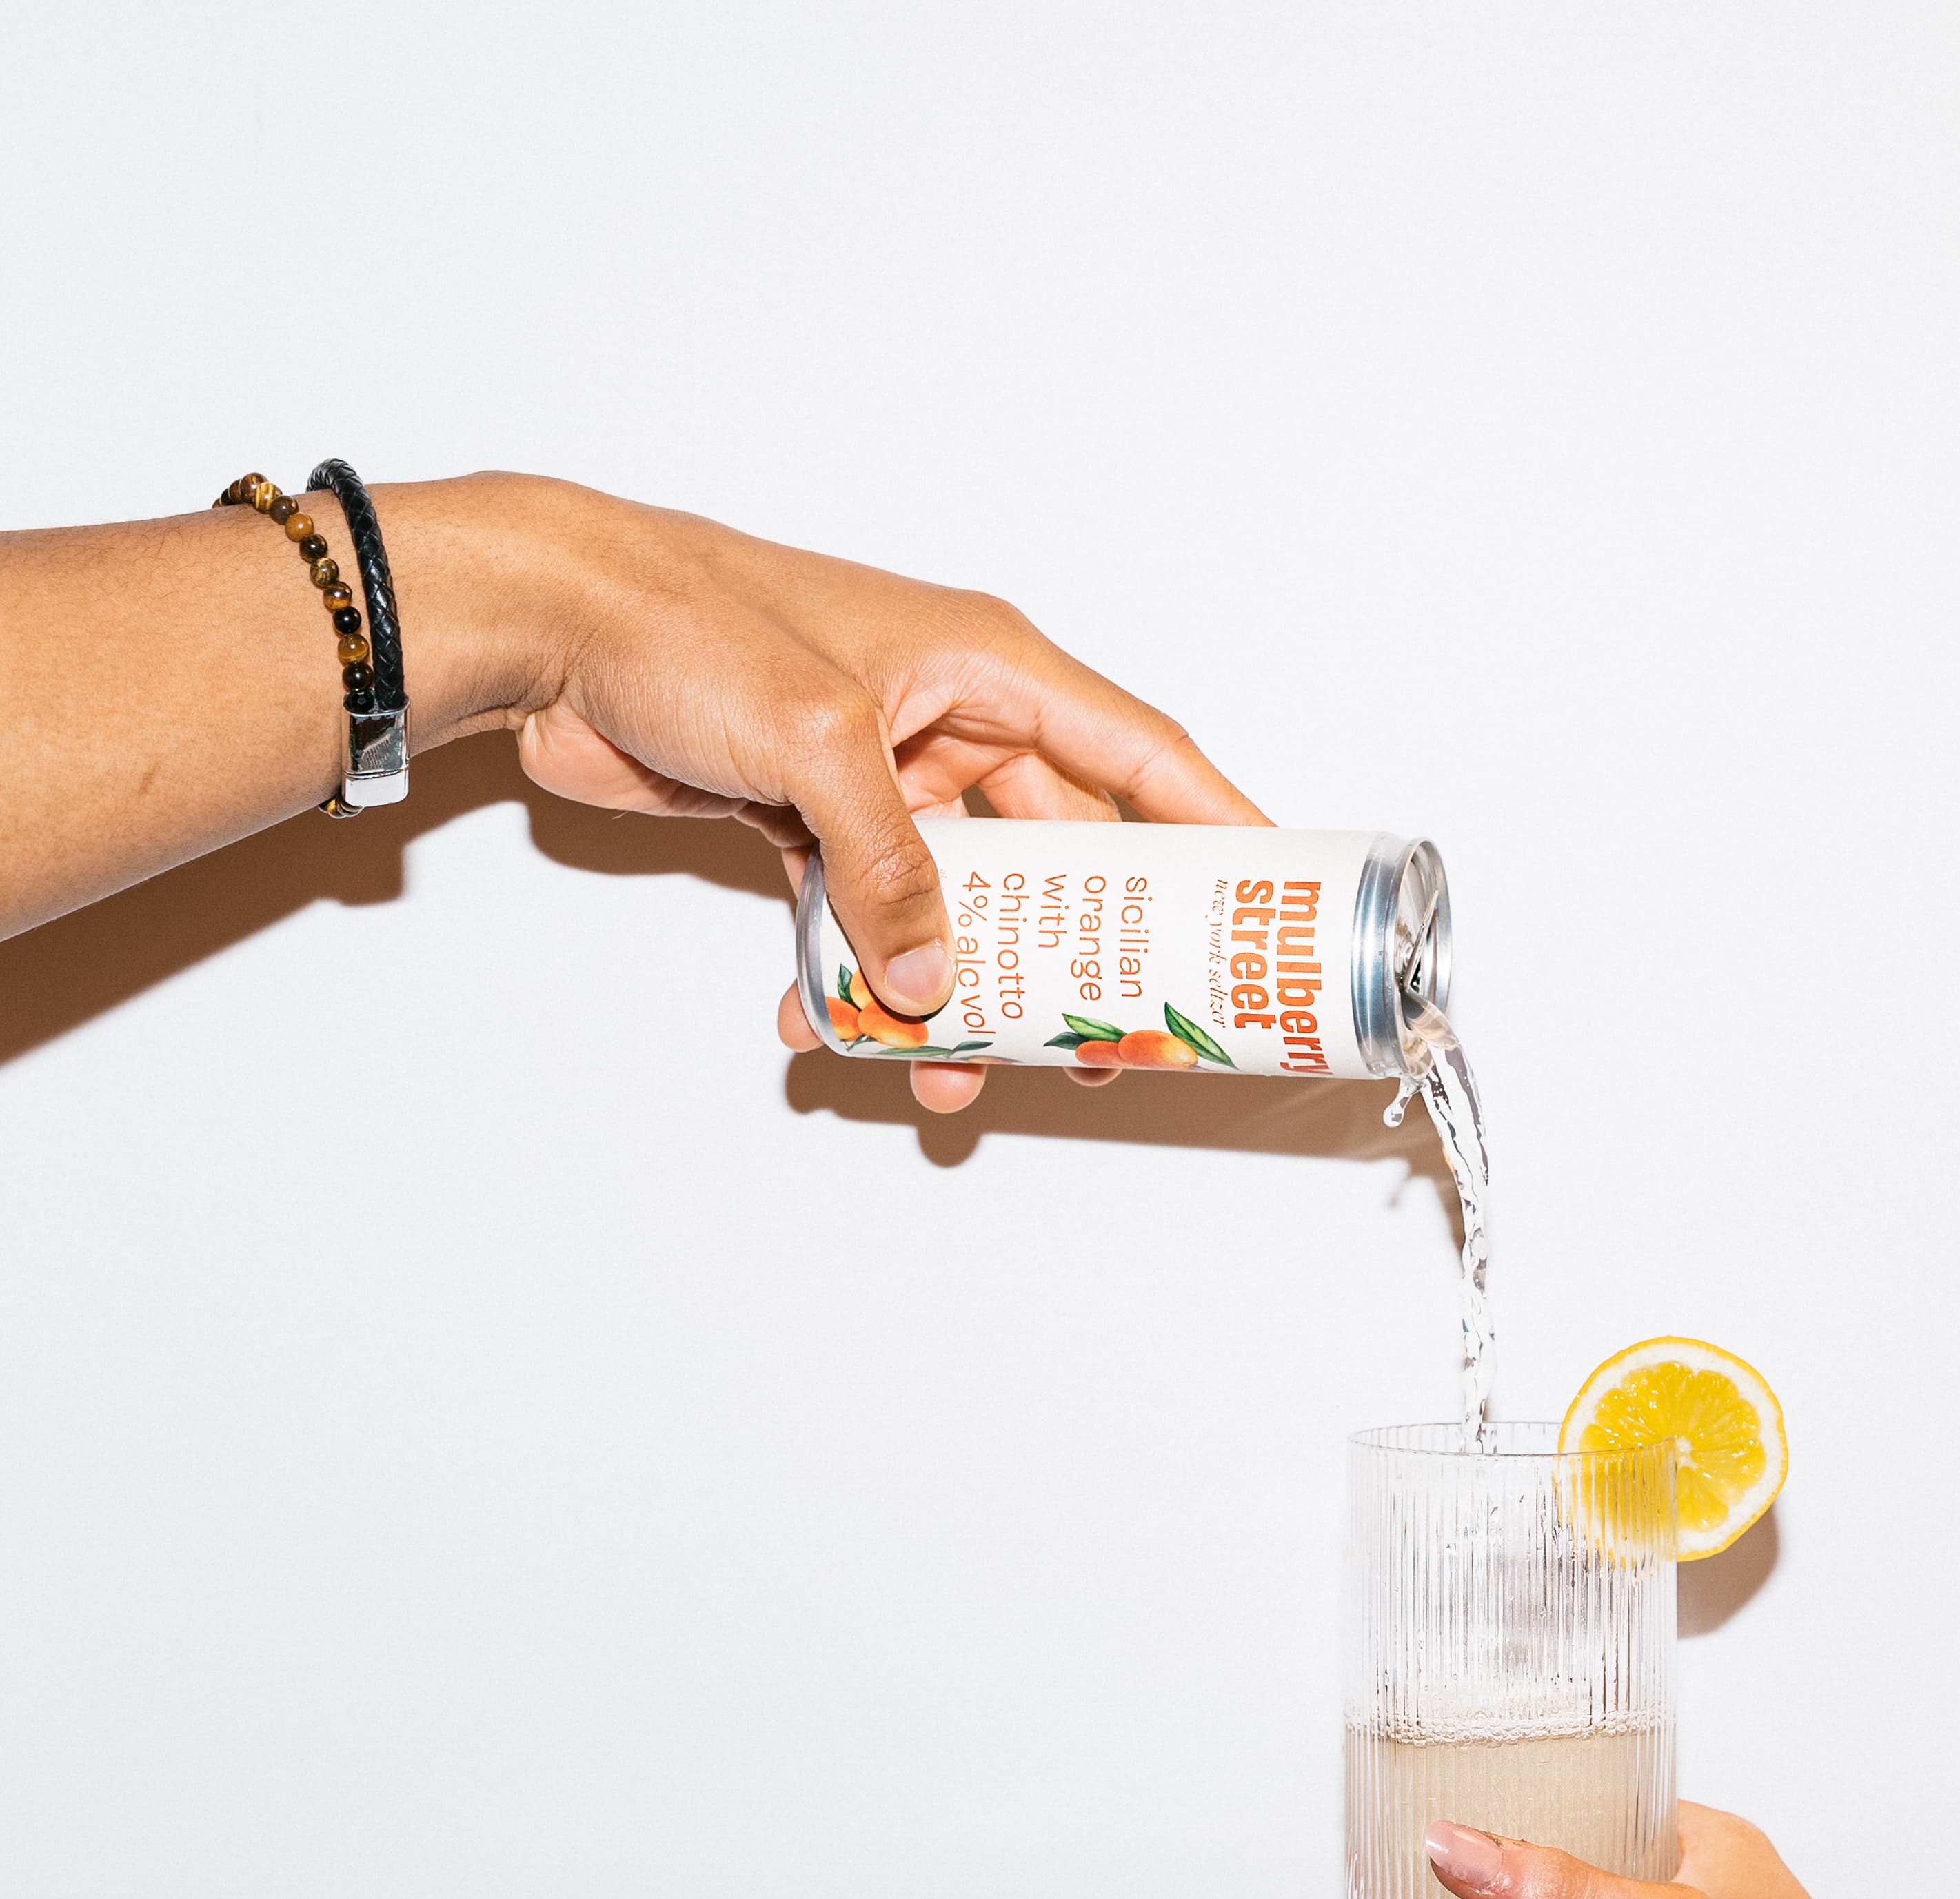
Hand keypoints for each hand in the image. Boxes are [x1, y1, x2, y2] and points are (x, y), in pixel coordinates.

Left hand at [452, 477, 1265, 1113]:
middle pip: (1055, 855)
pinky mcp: (808, 816)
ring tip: (949, 1070)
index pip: (1138, 752)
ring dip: (953, 990)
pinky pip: (862, 914)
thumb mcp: (818, 744)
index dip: (1214, 824)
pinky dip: (849, 976)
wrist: (545, 623)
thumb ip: (888, 870)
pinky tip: (824, 1029)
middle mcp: (949, 720)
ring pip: (955, 903)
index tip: (1268, 896)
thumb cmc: (687, 621)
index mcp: (986, 668)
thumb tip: (926, 984)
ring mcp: (881, 774)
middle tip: (1101, 1042)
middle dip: (1073, 955)